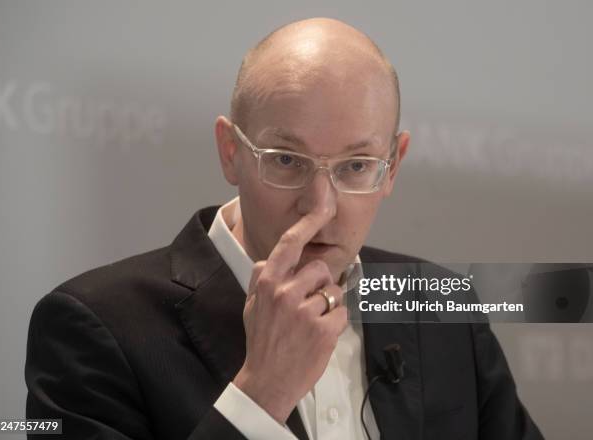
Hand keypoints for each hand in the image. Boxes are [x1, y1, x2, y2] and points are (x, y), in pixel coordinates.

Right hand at [232, 205, 348, 423]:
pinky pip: (342, 313)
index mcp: (268, 283)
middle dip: (321, 283)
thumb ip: (261, 278)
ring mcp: (306, 311)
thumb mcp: (251, 305)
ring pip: (334, 291)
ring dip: (328, 305)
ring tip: (311, 323)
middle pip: (321, 268)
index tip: (323, 205)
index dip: (308, 223)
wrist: (266, 382)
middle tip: (309, 304)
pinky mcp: (324, 330)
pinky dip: (335, 324)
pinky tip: (318, 336)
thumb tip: (272, 257)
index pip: (290, 244)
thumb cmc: (261, 341)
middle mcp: (285, 292)